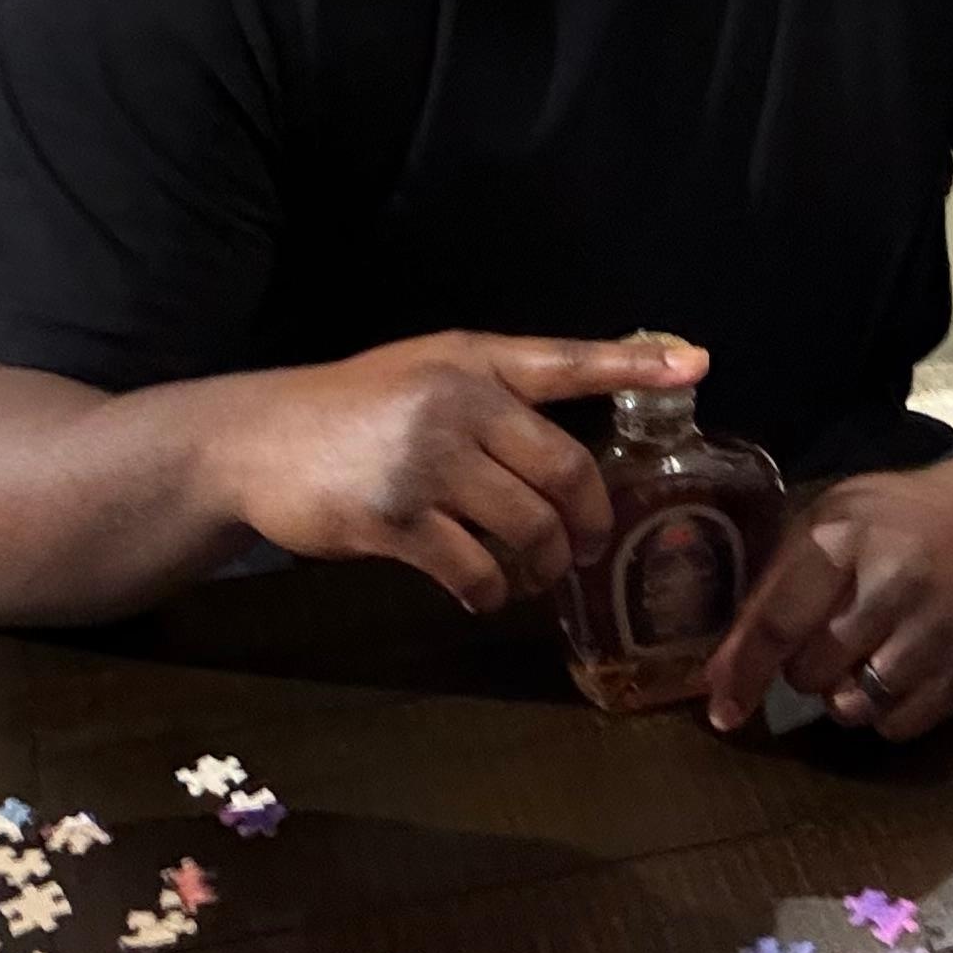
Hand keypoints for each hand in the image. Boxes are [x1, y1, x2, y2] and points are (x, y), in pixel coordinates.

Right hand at [223, 330, 706, 611]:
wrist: (256, 441)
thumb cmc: (352, 410)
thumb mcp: (426, 372)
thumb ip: (499, 390)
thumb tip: (578, 429)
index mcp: (472, 362)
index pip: (567, 361)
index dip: (634, 366)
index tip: (696, 366)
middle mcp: (456, 403)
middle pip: (564, 471)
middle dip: (586, 521)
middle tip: (584, 547)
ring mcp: (424, 461)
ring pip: (527, 527)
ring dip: (540, 566)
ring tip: (533, 576)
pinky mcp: (393, 518)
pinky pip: (473, 568)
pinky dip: (489, 589)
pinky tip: (482, 591)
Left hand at [699, 460, 952, 742]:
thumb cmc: (897, 516)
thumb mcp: (830, 519)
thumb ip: (774, 586)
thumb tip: (718, 673)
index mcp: (844, 539)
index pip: (778, 623)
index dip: (743, 672)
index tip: (722, 710)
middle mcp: (890, 584)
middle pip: (812, 673)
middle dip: (804, 670)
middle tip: (824, 643)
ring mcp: (935, 629)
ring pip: (855, 707)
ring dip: (843, 697)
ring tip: (858, 662)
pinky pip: (901, 725)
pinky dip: (885, 713)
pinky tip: (894, 675)